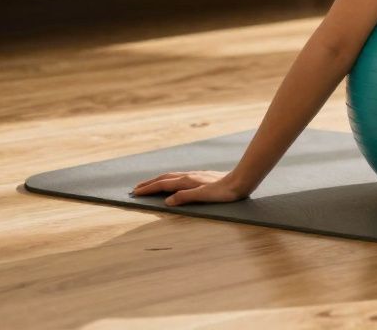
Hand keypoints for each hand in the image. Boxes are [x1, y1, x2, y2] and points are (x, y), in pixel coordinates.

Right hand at [131, 170, 246, 205]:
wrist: (241, 180)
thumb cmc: (224, 191)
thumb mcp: (204, 196)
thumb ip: (185, 197)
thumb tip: (167, 201)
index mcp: (187, 181)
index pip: (163, 184)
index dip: (149, 189)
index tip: (135, 193)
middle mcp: (189, 176)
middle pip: (164, 178)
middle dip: (149, 183)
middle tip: (136, 188)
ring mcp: (195, 175)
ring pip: (171, 176)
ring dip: (158, 180)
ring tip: (150, 184)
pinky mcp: (201, 177)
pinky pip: (179, 177)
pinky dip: (169, 180)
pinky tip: (172, 182)